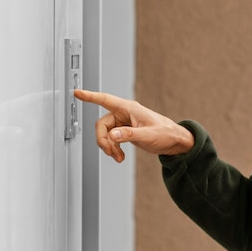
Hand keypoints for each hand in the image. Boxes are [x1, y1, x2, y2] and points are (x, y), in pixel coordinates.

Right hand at [74, 89, 193, 161]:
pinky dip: (113, 148)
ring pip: (105, 134)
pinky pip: (111, 139)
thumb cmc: (165, 133)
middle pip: (102, 124)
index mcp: (129, 108)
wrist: (174, 141)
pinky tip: (119, 156)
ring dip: (108, 147)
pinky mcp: (125, 132)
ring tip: (118, 157)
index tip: (77, 93)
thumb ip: (130, 135)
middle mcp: (124, 114)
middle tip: (111, 152)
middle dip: (103, 140)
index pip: (105, 100)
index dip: (90, 96)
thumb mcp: (148, 135)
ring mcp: (124, 123)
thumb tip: (113, 135)